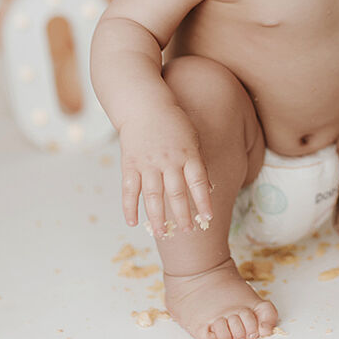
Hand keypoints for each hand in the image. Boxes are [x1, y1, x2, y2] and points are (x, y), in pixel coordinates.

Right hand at [118, 107, 212, 237]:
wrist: (144, 105)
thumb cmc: (173, 122)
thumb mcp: (193, 138)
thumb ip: (198, 163)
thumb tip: (208, 188)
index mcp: (187, 153)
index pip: (198, 181)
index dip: (203, 200)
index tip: (209, 218)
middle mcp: (168, 160)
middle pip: (176, 192)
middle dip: (183, 214)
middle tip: (188, 231)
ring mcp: (147, 163)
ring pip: (153, 196)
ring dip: (158, 217)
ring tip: (163, 234)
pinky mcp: (130, 164)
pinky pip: (129, 190)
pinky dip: (129, 208)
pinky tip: (133, 222)